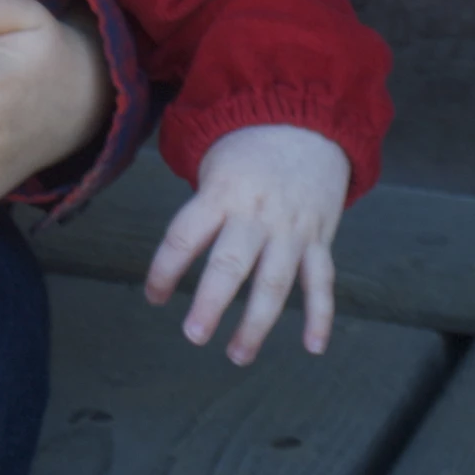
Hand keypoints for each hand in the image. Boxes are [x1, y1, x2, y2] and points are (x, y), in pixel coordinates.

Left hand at [145, 124, 349, 364]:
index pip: (185, 235)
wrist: (306, 119)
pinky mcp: (320, 238)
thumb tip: (176, 249)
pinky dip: (320, 315)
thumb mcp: (214, 160)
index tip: (153, 297)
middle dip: (211, 302)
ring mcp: (291, 228)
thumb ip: (201, 205)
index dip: (165, 269)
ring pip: (274, 283)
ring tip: (237, 355)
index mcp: (221, 192)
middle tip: (194, 335)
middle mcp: (255, 213)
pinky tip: (313, 347)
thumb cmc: (248, 145)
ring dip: (256, 323)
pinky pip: (322, 281)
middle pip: (231, 264)